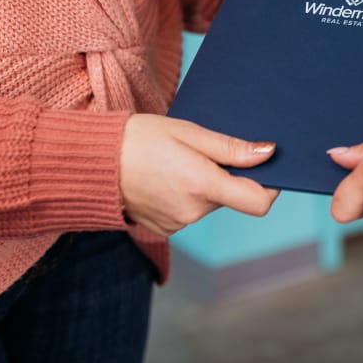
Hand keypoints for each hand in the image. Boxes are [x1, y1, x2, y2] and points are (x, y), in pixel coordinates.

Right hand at [120, 114, 279, 236]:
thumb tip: (269, 154)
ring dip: (204, 184)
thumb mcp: (189, 132)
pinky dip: (186, 195)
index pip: (258, 202)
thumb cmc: (140, 138)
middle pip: (231, 197)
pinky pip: (190, 211)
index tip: (266, 168)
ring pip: (209, 203)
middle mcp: (192, 212)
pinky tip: (166, 177)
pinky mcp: (164, 229)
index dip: (270, 185)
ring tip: (177, 162)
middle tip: (203, 151)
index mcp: (202, 185)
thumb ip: (230, 148)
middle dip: (226, 175)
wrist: (92, 162)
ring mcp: (177, 224)